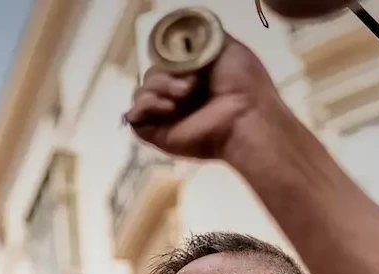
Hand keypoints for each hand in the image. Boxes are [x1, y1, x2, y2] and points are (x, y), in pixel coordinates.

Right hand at [125, 34, 286, 164]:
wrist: (244, 115)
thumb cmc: (242, 82)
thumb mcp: (225, 46)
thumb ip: (202, 37)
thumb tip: (182, 34)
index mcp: (190, 76)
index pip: (163, 60)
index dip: (168, 56)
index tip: (185, 57)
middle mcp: (176, 95)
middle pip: (150, 74)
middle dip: (166, 74)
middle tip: (191, 84)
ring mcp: (165, 115)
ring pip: (141, 91)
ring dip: (159, 87)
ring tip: (182, 96)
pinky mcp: (155, 133)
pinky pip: (134, 114)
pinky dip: (146, 105)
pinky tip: (168, 107)